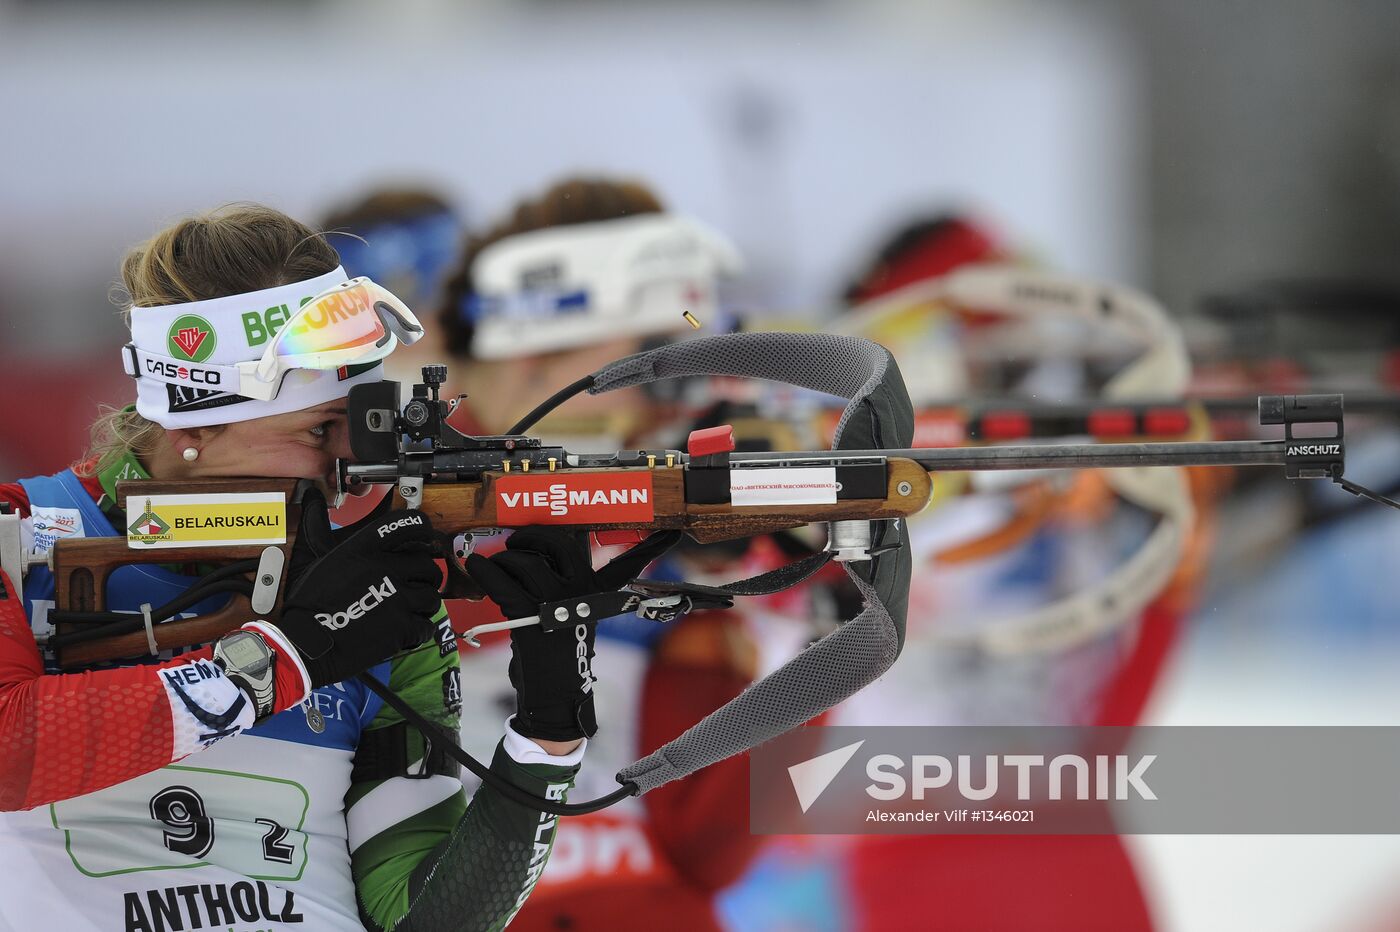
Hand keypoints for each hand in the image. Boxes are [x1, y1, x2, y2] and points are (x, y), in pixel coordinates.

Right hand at [255, 492, 442, 690]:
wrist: (306, 645)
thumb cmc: (309, 603)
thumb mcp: (314, 557)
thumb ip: (320, 526)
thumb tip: (312, 495)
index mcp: (365, 548)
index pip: (410, 524)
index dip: (424, 529)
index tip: (427, 539)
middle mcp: (386, 568)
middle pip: (428, 565)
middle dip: (424, 577)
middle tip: (414, 586)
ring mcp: (398, 597)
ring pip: (431, 596)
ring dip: (422, 605)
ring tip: (407, 611)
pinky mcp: (403, 626)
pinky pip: (427, 625)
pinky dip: (419, 631)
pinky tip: (404, 632)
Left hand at [466, 527, 676, 741]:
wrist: (554, 699)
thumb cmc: (562, 658)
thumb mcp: (576, 621)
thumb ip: (570, 592)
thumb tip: (542, 563)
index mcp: (600, 595)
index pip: (629, 565)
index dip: (650, 549)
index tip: (672, 532)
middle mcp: (583, 594)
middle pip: (559, 544)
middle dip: (533, 535)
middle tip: (517, 540)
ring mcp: (557, 604)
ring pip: (525, 562)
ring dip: (503, 559)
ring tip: (496, 565)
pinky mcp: (530, 617)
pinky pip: (503, 581)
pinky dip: (485, 570)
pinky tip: (478, 565)